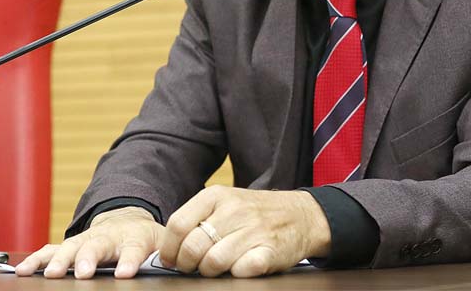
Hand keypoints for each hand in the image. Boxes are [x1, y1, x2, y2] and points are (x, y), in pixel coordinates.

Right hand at [15, 206, 161, 278]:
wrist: (129, 219)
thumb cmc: (146, 237)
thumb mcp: (161, 243)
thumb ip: (165, 255)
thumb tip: (176, 265)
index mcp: (134, 237)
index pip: (134, 249)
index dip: (129, 260)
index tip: (124, 273)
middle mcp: (108, 236)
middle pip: (96, 246)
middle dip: (87, 258)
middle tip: (81, 272)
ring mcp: (87, 239)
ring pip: (70, 246)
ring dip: (58, 260)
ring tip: (48, 273)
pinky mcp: (71, 244)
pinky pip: (50, 250)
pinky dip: (37, 259)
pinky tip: (22, 270)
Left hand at [159, 185, 330, 276]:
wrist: (302, 215)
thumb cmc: (256, 213)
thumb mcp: (225, 202)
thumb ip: (197, 218)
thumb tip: (168, 247)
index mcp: (217, 196)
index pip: (178, 224)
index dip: (169, 248)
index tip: (171, 259)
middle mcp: (234, 210)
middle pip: (192, 246)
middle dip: (187, 264)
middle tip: (193, 267)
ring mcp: (253, 230)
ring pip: (212, 262)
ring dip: (209, 272)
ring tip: (216, 268)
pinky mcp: (269, 251)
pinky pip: (240, 271)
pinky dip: (235, 274)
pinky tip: (239, 267)